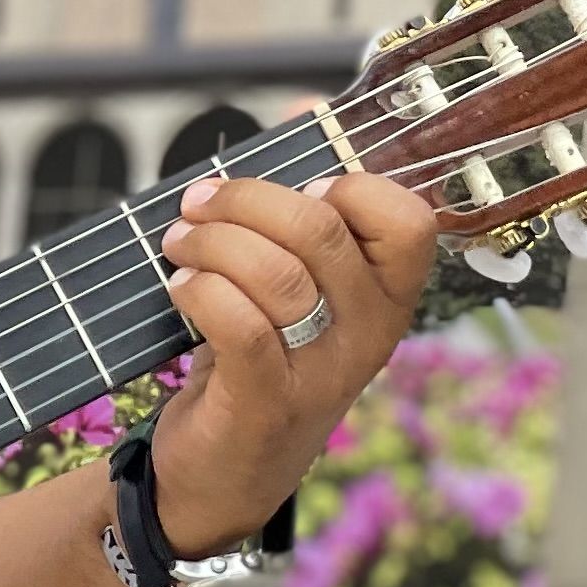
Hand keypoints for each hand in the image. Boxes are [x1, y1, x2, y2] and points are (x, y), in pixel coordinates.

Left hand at [144, 167, 443, 556]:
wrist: (220, 478)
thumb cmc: (258, 361)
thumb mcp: (293, 286)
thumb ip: (302, 205)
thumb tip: (305, 108)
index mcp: (387, 295)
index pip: (408, 218)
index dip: (348, 183)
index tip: (295, 184)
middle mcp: (370, 333)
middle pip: (321, 228)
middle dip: (244, 198)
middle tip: (197, 206)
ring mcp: (323, 373)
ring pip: (276, 273)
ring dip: (210, 241)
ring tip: (178, 244)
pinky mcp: (268, 403)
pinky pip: (239, 324)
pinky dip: (199, 291)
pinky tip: (179, 288)